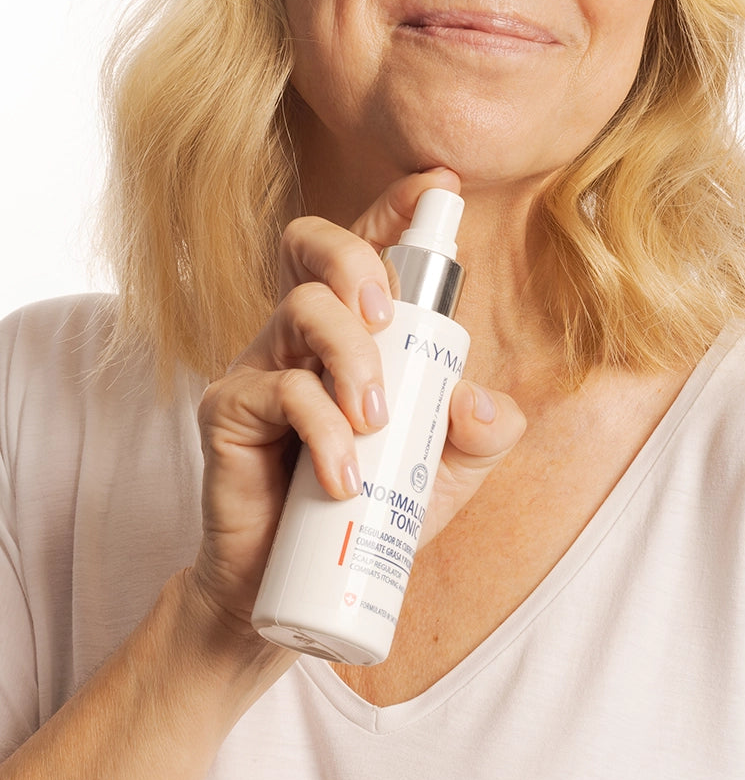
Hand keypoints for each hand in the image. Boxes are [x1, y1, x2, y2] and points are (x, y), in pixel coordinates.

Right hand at [190, 169, 525, 636]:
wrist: (289, 594)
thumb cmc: (368, 516)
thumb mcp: (446, 475)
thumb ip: (479, 434)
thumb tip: (483, 401)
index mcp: (355, 328)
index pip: (371, 248)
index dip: (398, 207)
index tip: (439, 185)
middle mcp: (304, 332)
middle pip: (314, 244)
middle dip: (359, 257)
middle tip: (391, 315)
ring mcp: (260, 364)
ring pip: (301, 308)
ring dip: (352, 356)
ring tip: (376, 420)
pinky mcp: (228, 410)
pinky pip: (277, 389)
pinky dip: (322, 429)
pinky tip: (345, 477)